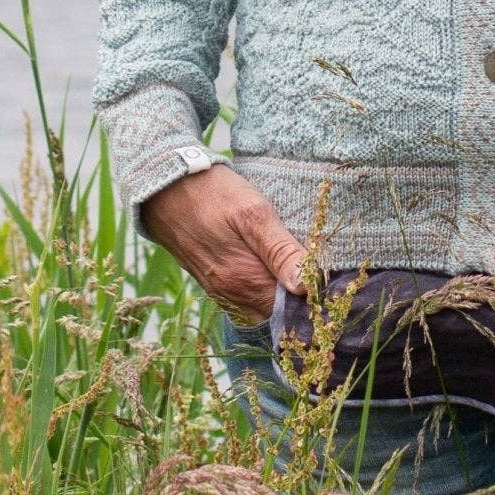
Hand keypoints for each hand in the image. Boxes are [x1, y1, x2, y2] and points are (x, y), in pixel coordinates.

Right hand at [140, 164, 306, 325]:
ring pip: (258, 301)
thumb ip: (280, 251)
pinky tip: (267, 261)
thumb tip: (306, 288)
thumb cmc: (214, 194)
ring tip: (294, 260)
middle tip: (316, 265)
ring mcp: (217, 287)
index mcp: (244, 281)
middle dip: (297, 294)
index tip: (329, 277)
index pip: (290, 308)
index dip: (312, 295)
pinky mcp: (210, 277)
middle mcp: (230, 293)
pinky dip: (259, 284)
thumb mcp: (254, 214)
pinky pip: (242, 293)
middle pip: (275, 307)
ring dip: (277, 289)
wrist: (165, 186)